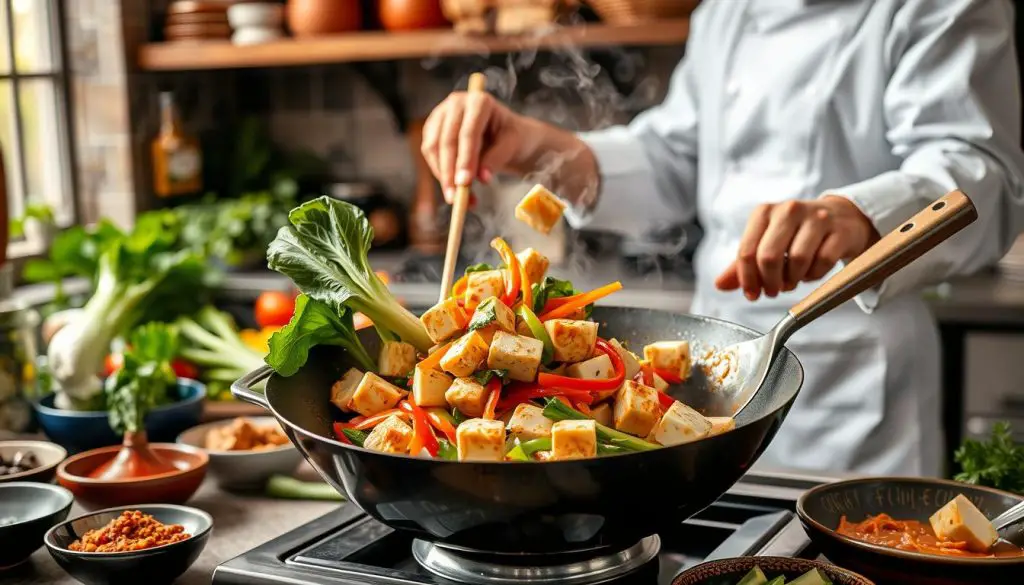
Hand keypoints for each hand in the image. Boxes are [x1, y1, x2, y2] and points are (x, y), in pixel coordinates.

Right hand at [421, 91, 532, 202]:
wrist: (504, 134)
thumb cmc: (511, 137)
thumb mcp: (512, 145)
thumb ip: (496, 158)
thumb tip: (482, 178)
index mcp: (479, 101)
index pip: (468, 133)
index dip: (465, 159)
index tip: (464, 183)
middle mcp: (456, 103)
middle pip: (446, 140)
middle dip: (450, 172)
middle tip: (456, 198)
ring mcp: (441, 114)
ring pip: (432, 148)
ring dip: (443, 176)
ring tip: (458, 200)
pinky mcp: (432, 128)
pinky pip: (429, 154)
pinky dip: (440, 174)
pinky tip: (454, 191)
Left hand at [715, 196, 879, 299]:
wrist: (840, 217)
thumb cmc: (796, 233)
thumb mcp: (767, 242)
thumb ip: (743, 264)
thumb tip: (719, 284)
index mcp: (764, 212)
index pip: (746, 251)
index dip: (747, 279)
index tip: (752, 294)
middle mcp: (788, 210)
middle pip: (769, 256)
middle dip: (769, 282)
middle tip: (772, 291)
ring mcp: (816, 218)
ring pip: (798, 260)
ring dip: (792, 279)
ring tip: (791, 281)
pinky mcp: (839, 230)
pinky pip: (823, 262)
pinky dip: (813, 276)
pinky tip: (810, 273)